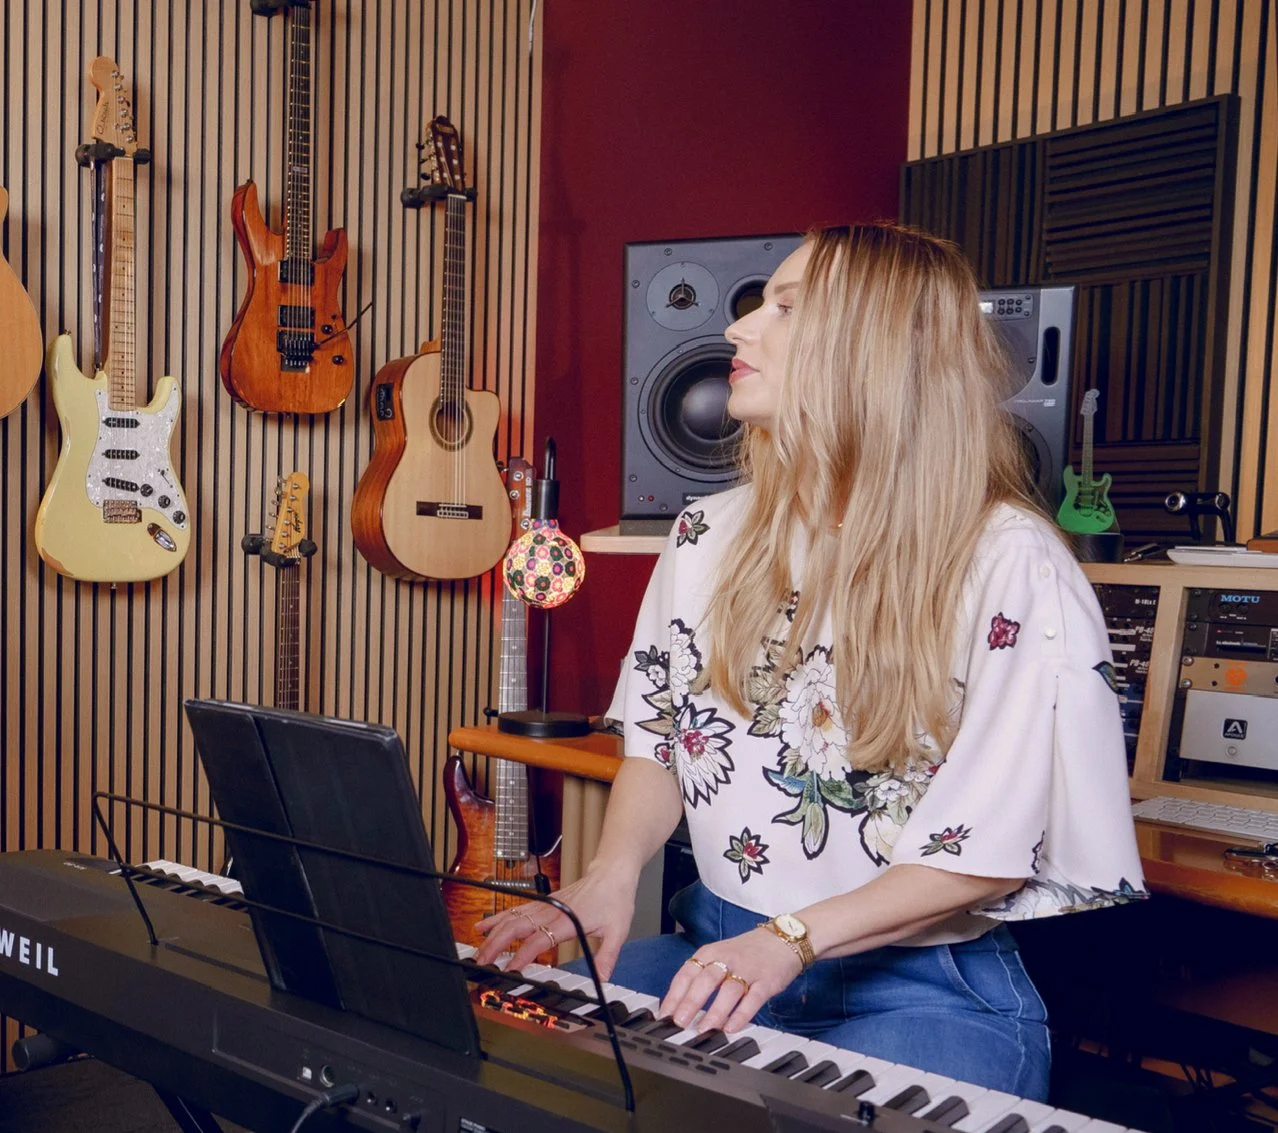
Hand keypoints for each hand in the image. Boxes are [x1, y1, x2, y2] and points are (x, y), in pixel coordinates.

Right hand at [473, 860, 637, 975]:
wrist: (612, 872)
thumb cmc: (614, 898)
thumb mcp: (617, 931)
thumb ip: (607, 957)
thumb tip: (603, 980)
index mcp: (567, 920)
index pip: (539, 940)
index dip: (523, 956)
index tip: (510, 970)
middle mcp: (552, 911)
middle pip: (517, 927)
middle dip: (497, 944)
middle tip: (482, 962)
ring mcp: (545, 905)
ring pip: (512, 917)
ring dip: (494, 933)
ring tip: (477, 948)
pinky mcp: (544, 902)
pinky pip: (516, 910)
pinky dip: (499, 918)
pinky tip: (485, 925)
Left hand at [658, 926, 801, 1033]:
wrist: (784, 939)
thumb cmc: (746, 952)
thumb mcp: (719, 956)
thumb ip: (701, 978)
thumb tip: (678, 1007)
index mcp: (710, 953)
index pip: (687, 973)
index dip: (674, 995)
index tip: (664, 1015)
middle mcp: (727, 959)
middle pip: (705, 980)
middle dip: (690, 1002)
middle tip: (679, 1023)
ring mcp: (748, 970)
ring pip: (728, 990)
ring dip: (715, 1011)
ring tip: (704, 1030)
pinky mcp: (767, 981)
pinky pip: (753, 998)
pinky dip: (742, 1014)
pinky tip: (732, 1028)